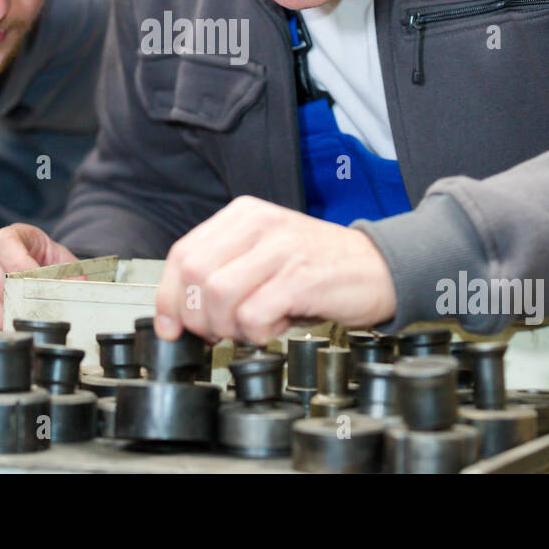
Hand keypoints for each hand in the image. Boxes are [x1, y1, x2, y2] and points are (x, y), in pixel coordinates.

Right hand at [0, 224, 78, 330]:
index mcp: (8, 237)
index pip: (4, 245)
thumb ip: (71, 272)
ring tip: (34, 323)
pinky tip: (17, 330)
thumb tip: (78, 287)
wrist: (39, 268)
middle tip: (42, 312)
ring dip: (12, 317)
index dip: (21, 265)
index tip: (40, 283)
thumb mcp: (64, 261)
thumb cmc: (48, 262)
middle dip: (21, 299)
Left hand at [153, 196, 396, 343]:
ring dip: (228, 327)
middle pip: (193, 275)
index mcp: (243, 215)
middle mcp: (259, 224)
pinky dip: (257, 334)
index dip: (169, 297)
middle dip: (198, 317)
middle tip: (220, 332)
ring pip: (218, 295)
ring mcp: (280, 248)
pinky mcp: (301, 277)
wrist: (380, 269)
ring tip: (252, 328)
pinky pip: (254, 315)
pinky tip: (275, 328)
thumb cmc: (319, 268)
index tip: (171, 327)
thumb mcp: (263, 257)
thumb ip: (223, 271)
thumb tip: (180, 313)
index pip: (182, 253)